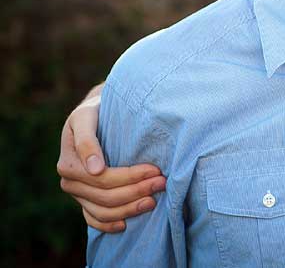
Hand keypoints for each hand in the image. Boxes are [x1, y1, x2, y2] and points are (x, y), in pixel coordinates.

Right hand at [56, 84, 164, 231]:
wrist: (96, 114)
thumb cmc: (96, 112)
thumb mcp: (87, 116)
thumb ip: (87, 141)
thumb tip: (94, 169)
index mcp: (69, 162)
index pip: (103, 178)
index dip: (130, 177)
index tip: (155, 170)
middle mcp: (69, 181)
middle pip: (106, 196)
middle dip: (136, 191)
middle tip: (163, 183)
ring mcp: (77, 193)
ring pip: (103, 211)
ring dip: (129, 209)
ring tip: (153, 201)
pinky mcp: (84, 200)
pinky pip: (94, 219)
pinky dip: (110, 224)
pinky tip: (127, 224)